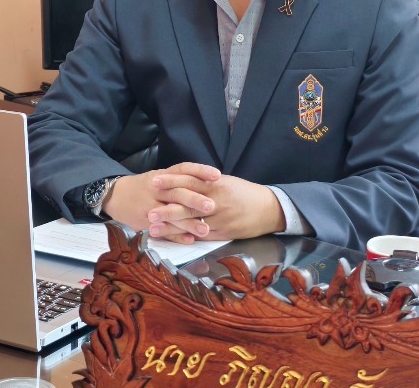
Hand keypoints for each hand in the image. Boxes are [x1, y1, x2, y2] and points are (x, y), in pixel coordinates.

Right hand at [102, 162, 219, 243]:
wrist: (115, 196)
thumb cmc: (145, 187)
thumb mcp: (160, 177)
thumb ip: (181, 180)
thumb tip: (210, 183)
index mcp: (163, 175)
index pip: (183, 169)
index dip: (200, 171)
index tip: (217, 175)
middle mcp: (157, 189)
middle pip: (177, 192)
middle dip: (195, 199)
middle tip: (212, 206)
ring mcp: (150, 206)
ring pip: (171, 214)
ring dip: (188, 223)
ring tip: (205, 229)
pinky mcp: (145, 222)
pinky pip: (163, 230)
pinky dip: (176, 236)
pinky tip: (189, 240)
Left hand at [147, 173, 285, 240]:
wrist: (269, 209)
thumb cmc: (245, 193)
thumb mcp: (226, 182)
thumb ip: (206, 182)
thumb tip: (184, 179)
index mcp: (216, 185)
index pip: (190, 181)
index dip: (171, 181)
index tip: (155, 181)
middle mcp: (216, 201)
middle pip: (187, 203)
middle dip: (166, 207)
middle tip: (148, 209)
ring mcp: (219, 219)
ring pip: (191, 222)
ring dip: (171, 225)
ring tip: (153, 227)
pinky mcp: (223, 233)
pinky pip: (201, 235)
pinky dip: (186, 237)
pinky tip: (173, 238)